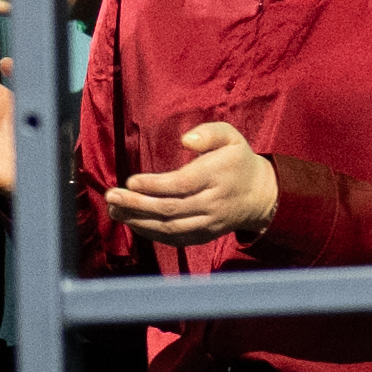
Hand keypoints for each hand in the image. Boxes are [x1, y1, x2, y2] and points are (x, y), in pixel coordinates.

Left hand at [100, 111, 280, 242]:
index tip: (130, 180)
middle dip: (137, 204)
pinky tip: (132, 223)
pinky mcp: (204, 235)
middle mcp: (213, 203)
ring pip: (170, 228)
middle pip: (171, 209)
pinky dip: (151, 234)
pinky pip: (175, 239)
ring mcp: (209, 223)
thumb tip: (186, 140)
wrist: (260, 195)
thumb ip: (209, 133)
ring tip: (114, 211)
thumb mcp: (231, 137)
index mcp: (218, 176)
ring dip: (139, 221)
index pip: (182, 185)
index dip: (155, 185)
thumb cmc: (237, 160)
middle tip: (111, 197)